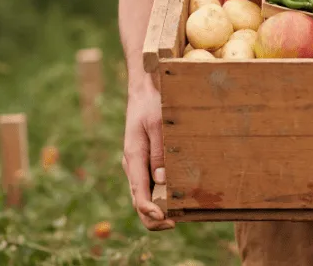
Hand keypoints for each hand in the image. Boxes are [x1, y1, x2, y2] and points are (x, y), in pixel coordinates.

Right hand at [122, 76, 174, 230]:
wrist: (144, 89)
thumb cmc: (152, 104)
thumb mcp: (158, 124)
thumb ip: (160, 152)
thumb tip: (162, 180)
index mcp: (133, 157)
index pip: (138, 193)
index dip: (150, 211)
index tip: (165, 219)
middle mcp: (132, 165)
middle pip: (138, 200)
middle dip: (154, 217)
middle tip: (176, 223)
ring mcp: (137, 164)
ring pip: (144, 195)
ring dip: (158, 208)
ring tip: (180, 216)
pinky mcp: (144, 161)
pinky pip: (149, 184)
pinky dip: (159, 196)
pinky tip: (176, 198)